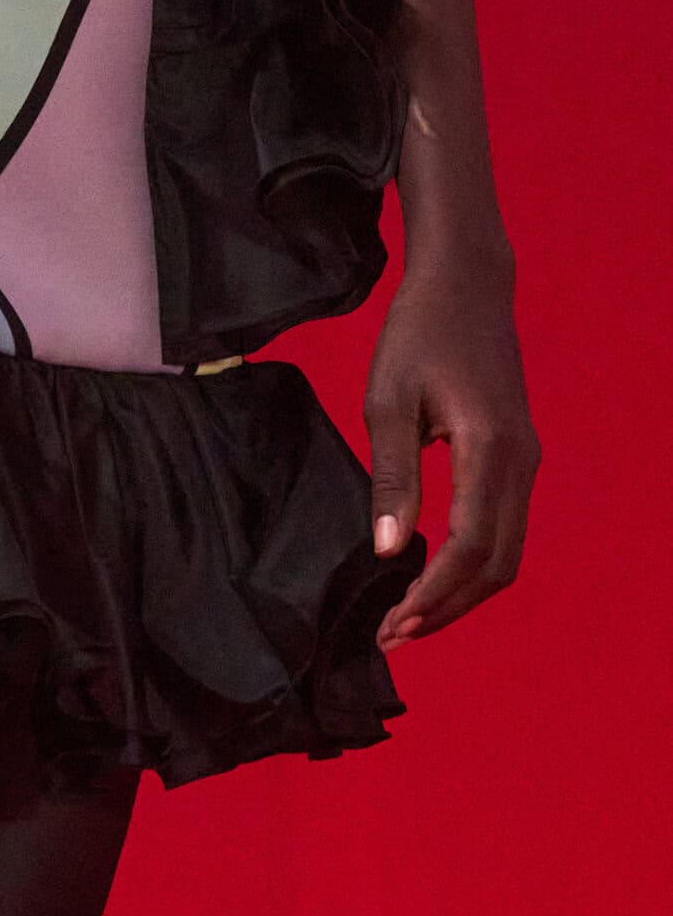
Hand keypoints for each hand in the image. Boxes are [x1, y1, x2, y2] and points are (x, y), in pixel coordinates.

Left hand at [364, 259, 539, 651]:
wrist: (466, 282)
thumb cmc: (418, 332)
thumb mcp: (388, 399)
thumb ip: (392, 477)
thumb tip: (389, 552)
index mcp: (490, 450)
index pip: (471, 547)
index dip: (435, 594)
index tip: (393, 623)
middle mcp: (521, 464)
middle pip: (497, 564)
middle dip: (449, 607)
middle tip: (395, 633)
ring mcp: (526, 460)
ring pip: (507, 552)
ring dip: (463, 591)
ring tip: (410, 614)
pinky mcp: (519, 455)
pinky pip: (505, 527)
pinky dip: (475, 562)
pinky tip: (434, 570)